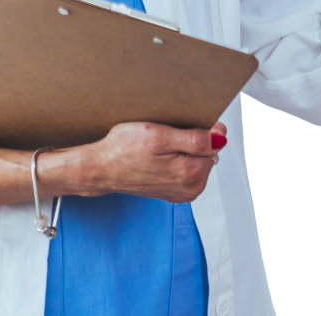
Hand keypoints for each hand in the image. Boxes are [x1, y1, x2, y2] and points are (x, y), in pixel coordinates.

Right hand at [78, 120, 227, 202]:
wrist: (100, 168)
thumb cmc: (123, 150)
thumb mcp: (160, 136)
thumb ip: (195, 139)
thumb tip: (220, 138)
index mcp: (191, 174)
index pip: (215, 141)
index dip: (199, 128)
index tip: (179, 127)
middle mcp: (191, 188)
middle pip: (208, 152)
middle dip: (192, 140)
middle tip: (166, 137)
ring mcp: (184, 192)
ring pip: (198, 159)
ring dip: (184, 149)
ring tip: (160, 148)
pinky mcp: (176, 192)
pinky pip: (187, 168)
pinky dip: (178, 159)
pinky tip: (159, 157)